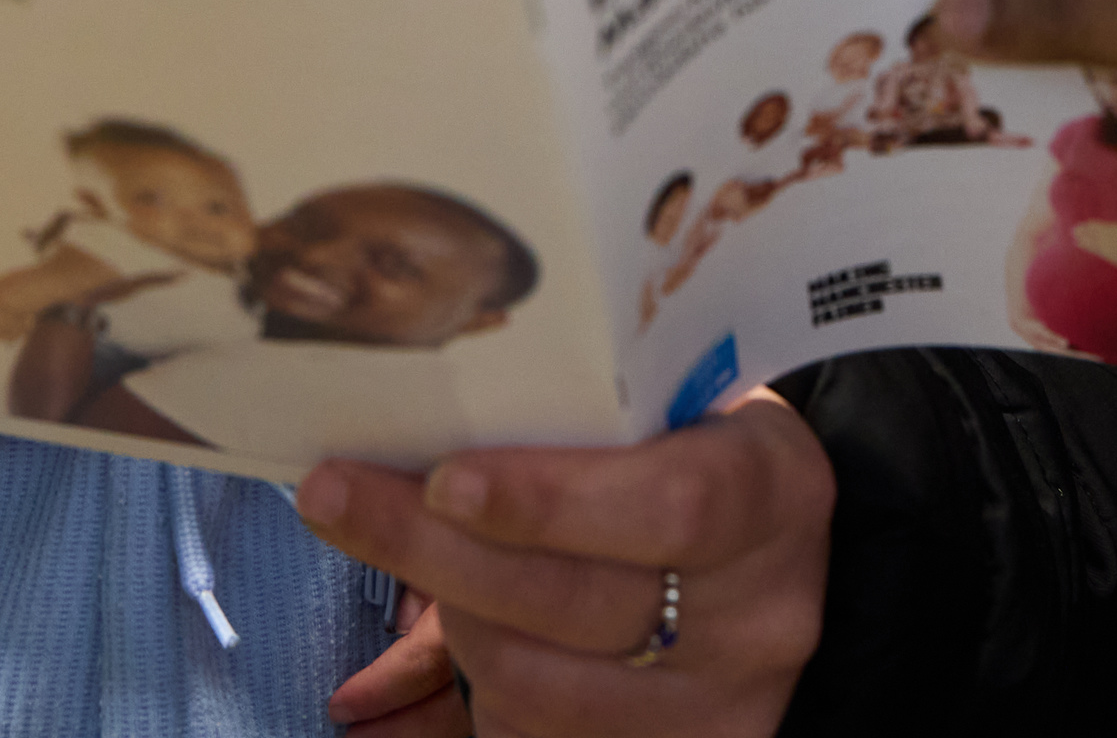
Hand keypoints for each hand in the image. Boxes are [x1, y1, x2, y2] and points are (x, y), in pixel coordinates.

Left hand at [298, 389, 830, 736]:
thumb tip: (420, 446)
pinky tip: (463, 621)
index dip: (550, 500)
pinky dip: (474, 682)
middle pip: (576, 600)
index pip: (671, 505)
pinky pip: (532, 731)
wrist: (779, 563)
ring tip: (414, 554)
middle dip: (436, 549)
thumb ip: (584, 425)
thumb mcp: (683, 412)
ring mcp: (719, 704)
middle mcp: (761, 613)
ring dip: (448, 614)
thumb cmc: (705, 459)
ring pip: (537, 679)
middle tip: (337, 494)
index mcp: (776, 493)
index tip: (447, 479)